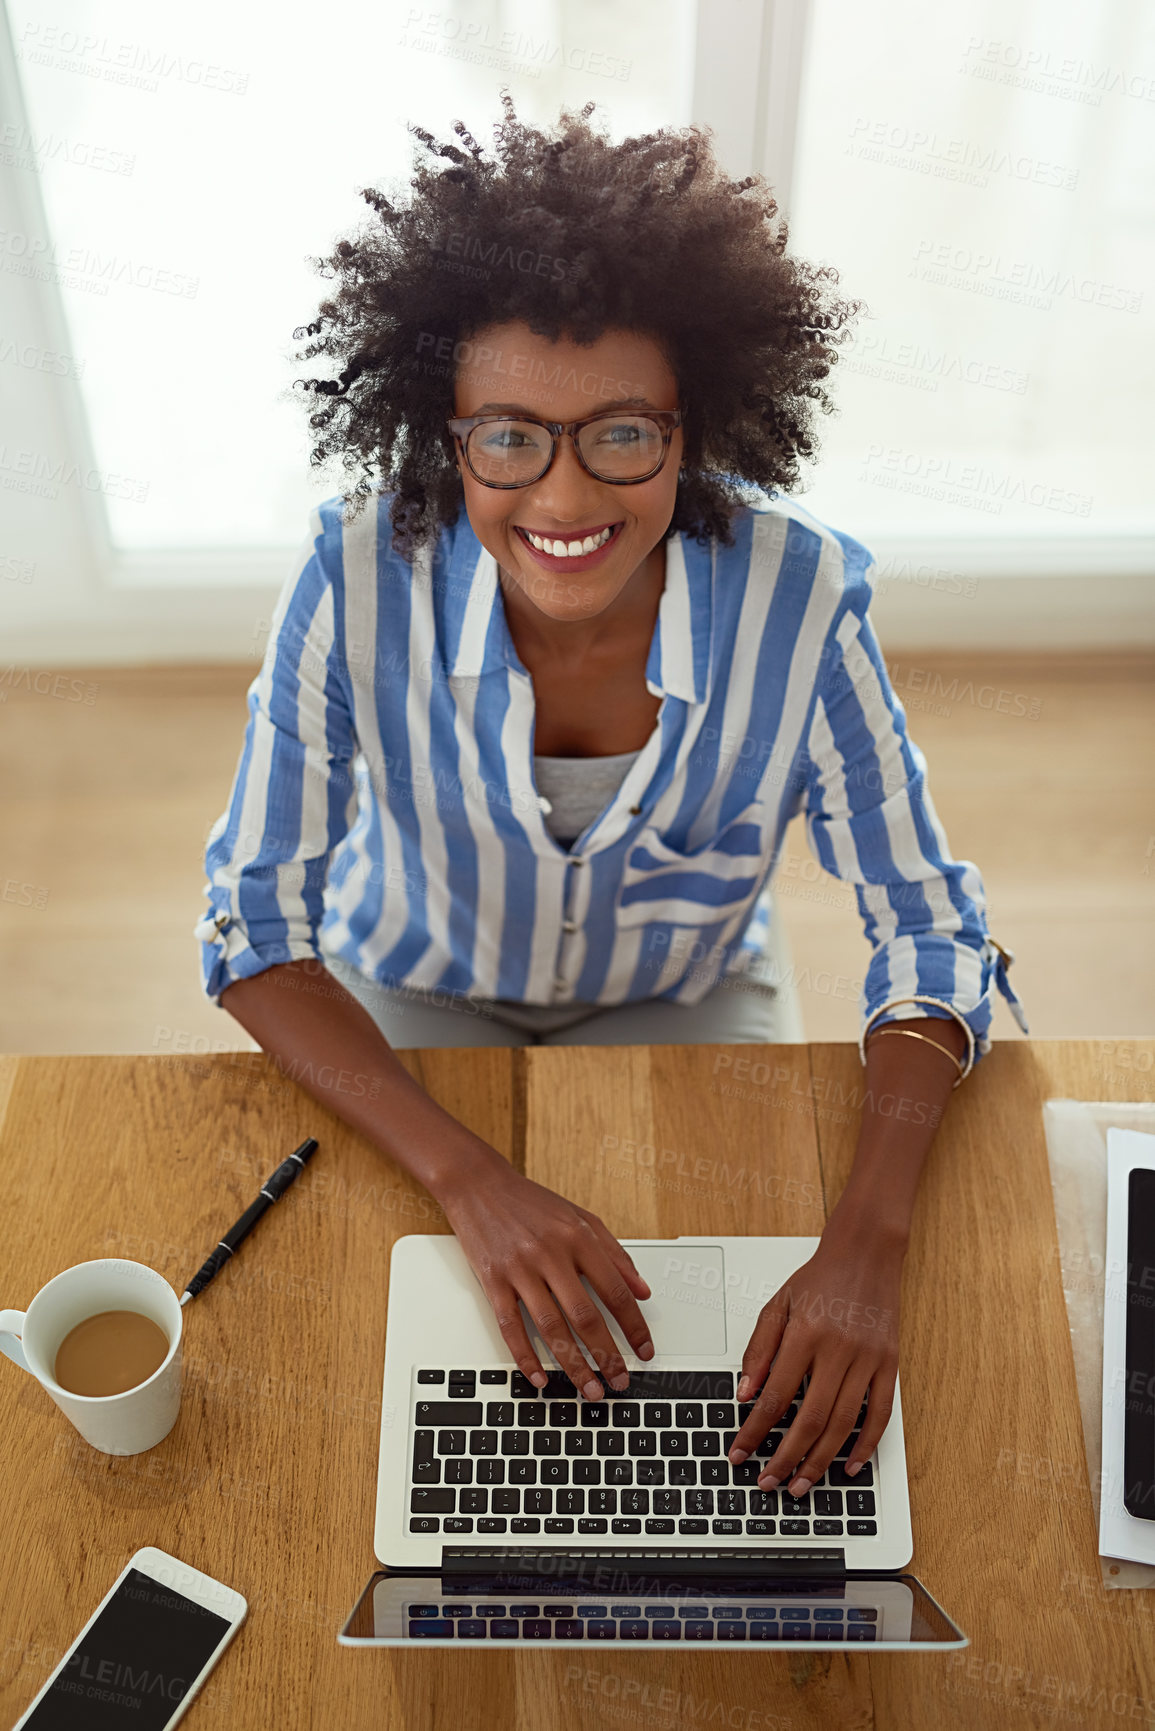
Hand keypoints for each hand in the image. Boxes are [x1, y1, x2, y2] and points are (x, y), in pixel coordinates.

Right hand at [438, 1155, 654, 1400]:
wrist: (479, 1185)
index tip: (644, 1351)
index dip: (634, 1326)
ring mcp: (519, 1268)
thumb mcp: (582, 1219)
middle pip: (585, 1315)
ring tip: (588, 1388)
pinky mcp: (492, 1280)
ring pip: (550, 1327)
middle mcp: (550, 1253)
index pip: (615, 1290)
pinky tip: (539, 1377)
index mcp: (578, 1238)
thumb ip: (615, 1254)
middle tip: (619, 1382)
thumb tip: (643, 1291)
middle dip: (606, 1355)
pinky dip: (525, 1357)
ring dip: (573, 1365)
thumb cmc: (532, 1203)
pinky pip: (510, 1326)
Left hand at [727, 1231, 902, 1495]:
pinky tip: (848, 1466)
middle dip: (785, 1458)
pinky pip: (880, 1414)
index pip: (775, 1396)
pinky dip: (865, 1445)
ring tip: (801, 1485)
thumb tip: (745, 1395)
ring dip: (820, 1462)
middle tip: (768, 1483)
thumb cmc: (820, 1278)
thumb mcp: (777, 1304)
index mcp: (805, 1333)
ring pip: (842, 1424)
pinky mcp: (889, 1365)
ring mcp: (868, 1359)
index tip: (740, 1454)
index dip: (755, 1431)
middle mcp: (838, 1349)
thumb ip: (759, 1350)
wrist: (866, 1253)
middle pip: (809, 1419)